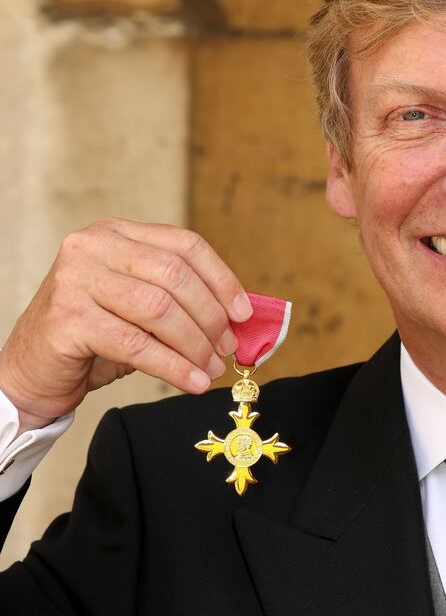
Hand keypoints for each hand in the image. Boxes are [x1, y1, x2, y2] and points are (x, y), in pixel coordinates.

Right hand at [0, 219, 252, 430]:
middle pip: (174, 275)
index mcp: (115, 233)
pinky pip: (136, 344)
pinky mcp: (68, 319)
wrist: (31, 369)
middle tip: (227, 348)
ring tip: (211, 369)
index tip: (244, 313)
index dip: (221, 278)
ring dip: (194, 345)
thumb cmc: (91, 338)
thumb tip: (239, 319)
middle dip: (210, 316)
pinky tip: (191, 382)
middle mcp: (92, 247)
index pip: (183, 244)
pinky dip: (172, 367)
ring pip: (158, 309)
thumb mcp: (138, 307)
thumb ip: (178, 300)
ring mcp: (76, 279)